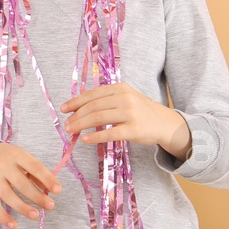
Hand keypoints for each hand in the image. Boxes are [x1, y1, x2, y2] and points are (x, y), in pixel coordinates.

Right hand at [0, 142, 60, 228]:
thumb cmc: (10, 159)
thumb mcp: (24, 159)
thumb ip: (37, 174)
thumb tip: (52, 190)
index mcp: (17, 155)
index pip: (34, 166)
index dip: (47, 178)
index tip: (58, 190)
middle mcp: (3, 166)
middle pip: (20, 183)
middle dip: (36, 196)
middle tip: (50, 205)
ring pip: (7, 195)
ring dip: (22, 207)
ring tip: (35, 215)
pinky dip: (3, 217)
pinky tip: (14, 225)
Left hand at [62, 84, 191, 160]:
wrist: (164, 123)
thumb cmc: (140, 111)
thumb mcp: (125, 98)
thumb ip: (105, 100)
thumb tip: (78, 109)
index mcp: (120, 88)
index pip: (93, 94)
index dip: (76, 102)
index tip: (63, 109)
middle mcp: (125, 98)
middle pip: (94, 107)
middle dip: (76, 116)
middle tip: (66, 125)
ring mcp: (130, 114)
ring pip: (99, 118)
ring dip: (81, 125)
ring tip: (71, 131)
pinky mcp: (134, 130)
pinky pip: (110, 133)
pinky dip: (95, 136)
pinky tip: (85, 139)